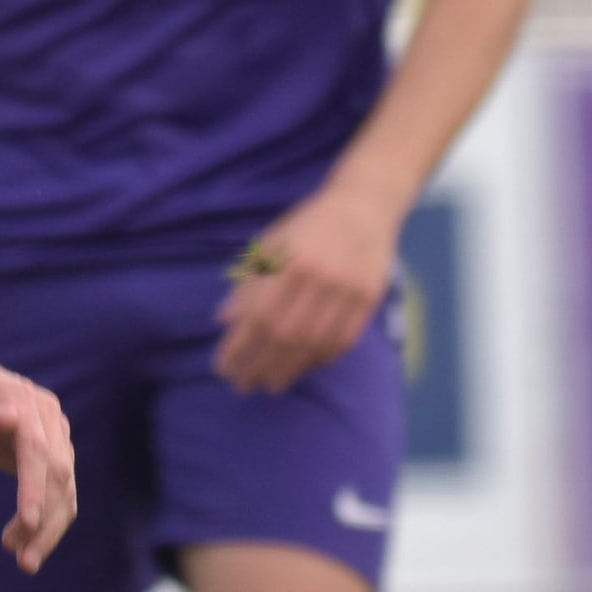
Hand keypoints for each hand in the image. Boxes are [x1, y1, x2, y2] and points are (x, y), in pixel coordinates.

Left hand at [0, 332, 73, 569]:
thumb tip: (12, 419)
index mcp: (29, 405)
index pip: (38, 450)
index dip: (35, 487)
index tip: (28, 522)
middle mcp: (50, 421)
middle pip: (59, 477)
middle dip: (45, 522)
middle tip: (24, 562)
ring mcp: (54, 439)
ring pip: (65, 492)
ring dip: (49, 530)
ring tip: (24, 562)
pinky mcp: (48, 457)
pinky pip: (56, 494)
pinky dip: (46, 522)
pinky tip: (25, 543)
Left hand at [213, 183, 399, 393]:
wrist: (364, 205)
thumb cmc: (308, 225)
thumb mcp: (271, 242)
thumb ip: (249, 280)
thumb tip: (224, 320)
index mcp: (289, 260)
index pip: (257, 316)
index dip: (237, 347)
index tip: (221, 368)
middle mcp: (319, 276)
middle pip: (285, 336)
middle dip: (260, 366)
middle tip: (243, 385)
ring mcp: (348, 288)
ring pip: (314, 344)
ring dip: (289, 370)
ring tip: (271, 384)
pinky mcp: (370, 297)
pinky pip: (343, 340)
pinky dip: (320, 359)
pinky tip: (303, 367)